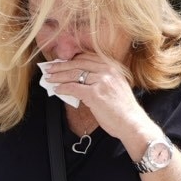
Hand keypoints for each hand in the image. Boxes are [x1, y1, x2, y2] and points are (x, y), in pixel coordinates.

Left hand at [38, 51, 155, 146]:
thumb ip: (100, 80)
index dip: (72, 59)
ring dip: (58, 76)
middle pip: (78, 63)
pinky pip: (73, 87)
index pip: (87, 57)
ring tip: (48, 78)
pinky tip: (56, 89)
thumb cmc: (123, 110)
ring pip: (74, 74)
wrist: (132, 123)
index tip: (61, 62)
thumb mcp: (115, 87)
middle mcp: (107, 70)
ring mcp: (101, 81)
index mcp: (112, 67)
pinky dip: (63, 88)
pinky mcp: (95, 94)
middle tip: (49, 68)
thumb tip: (79, 80)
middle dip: (61, 66)